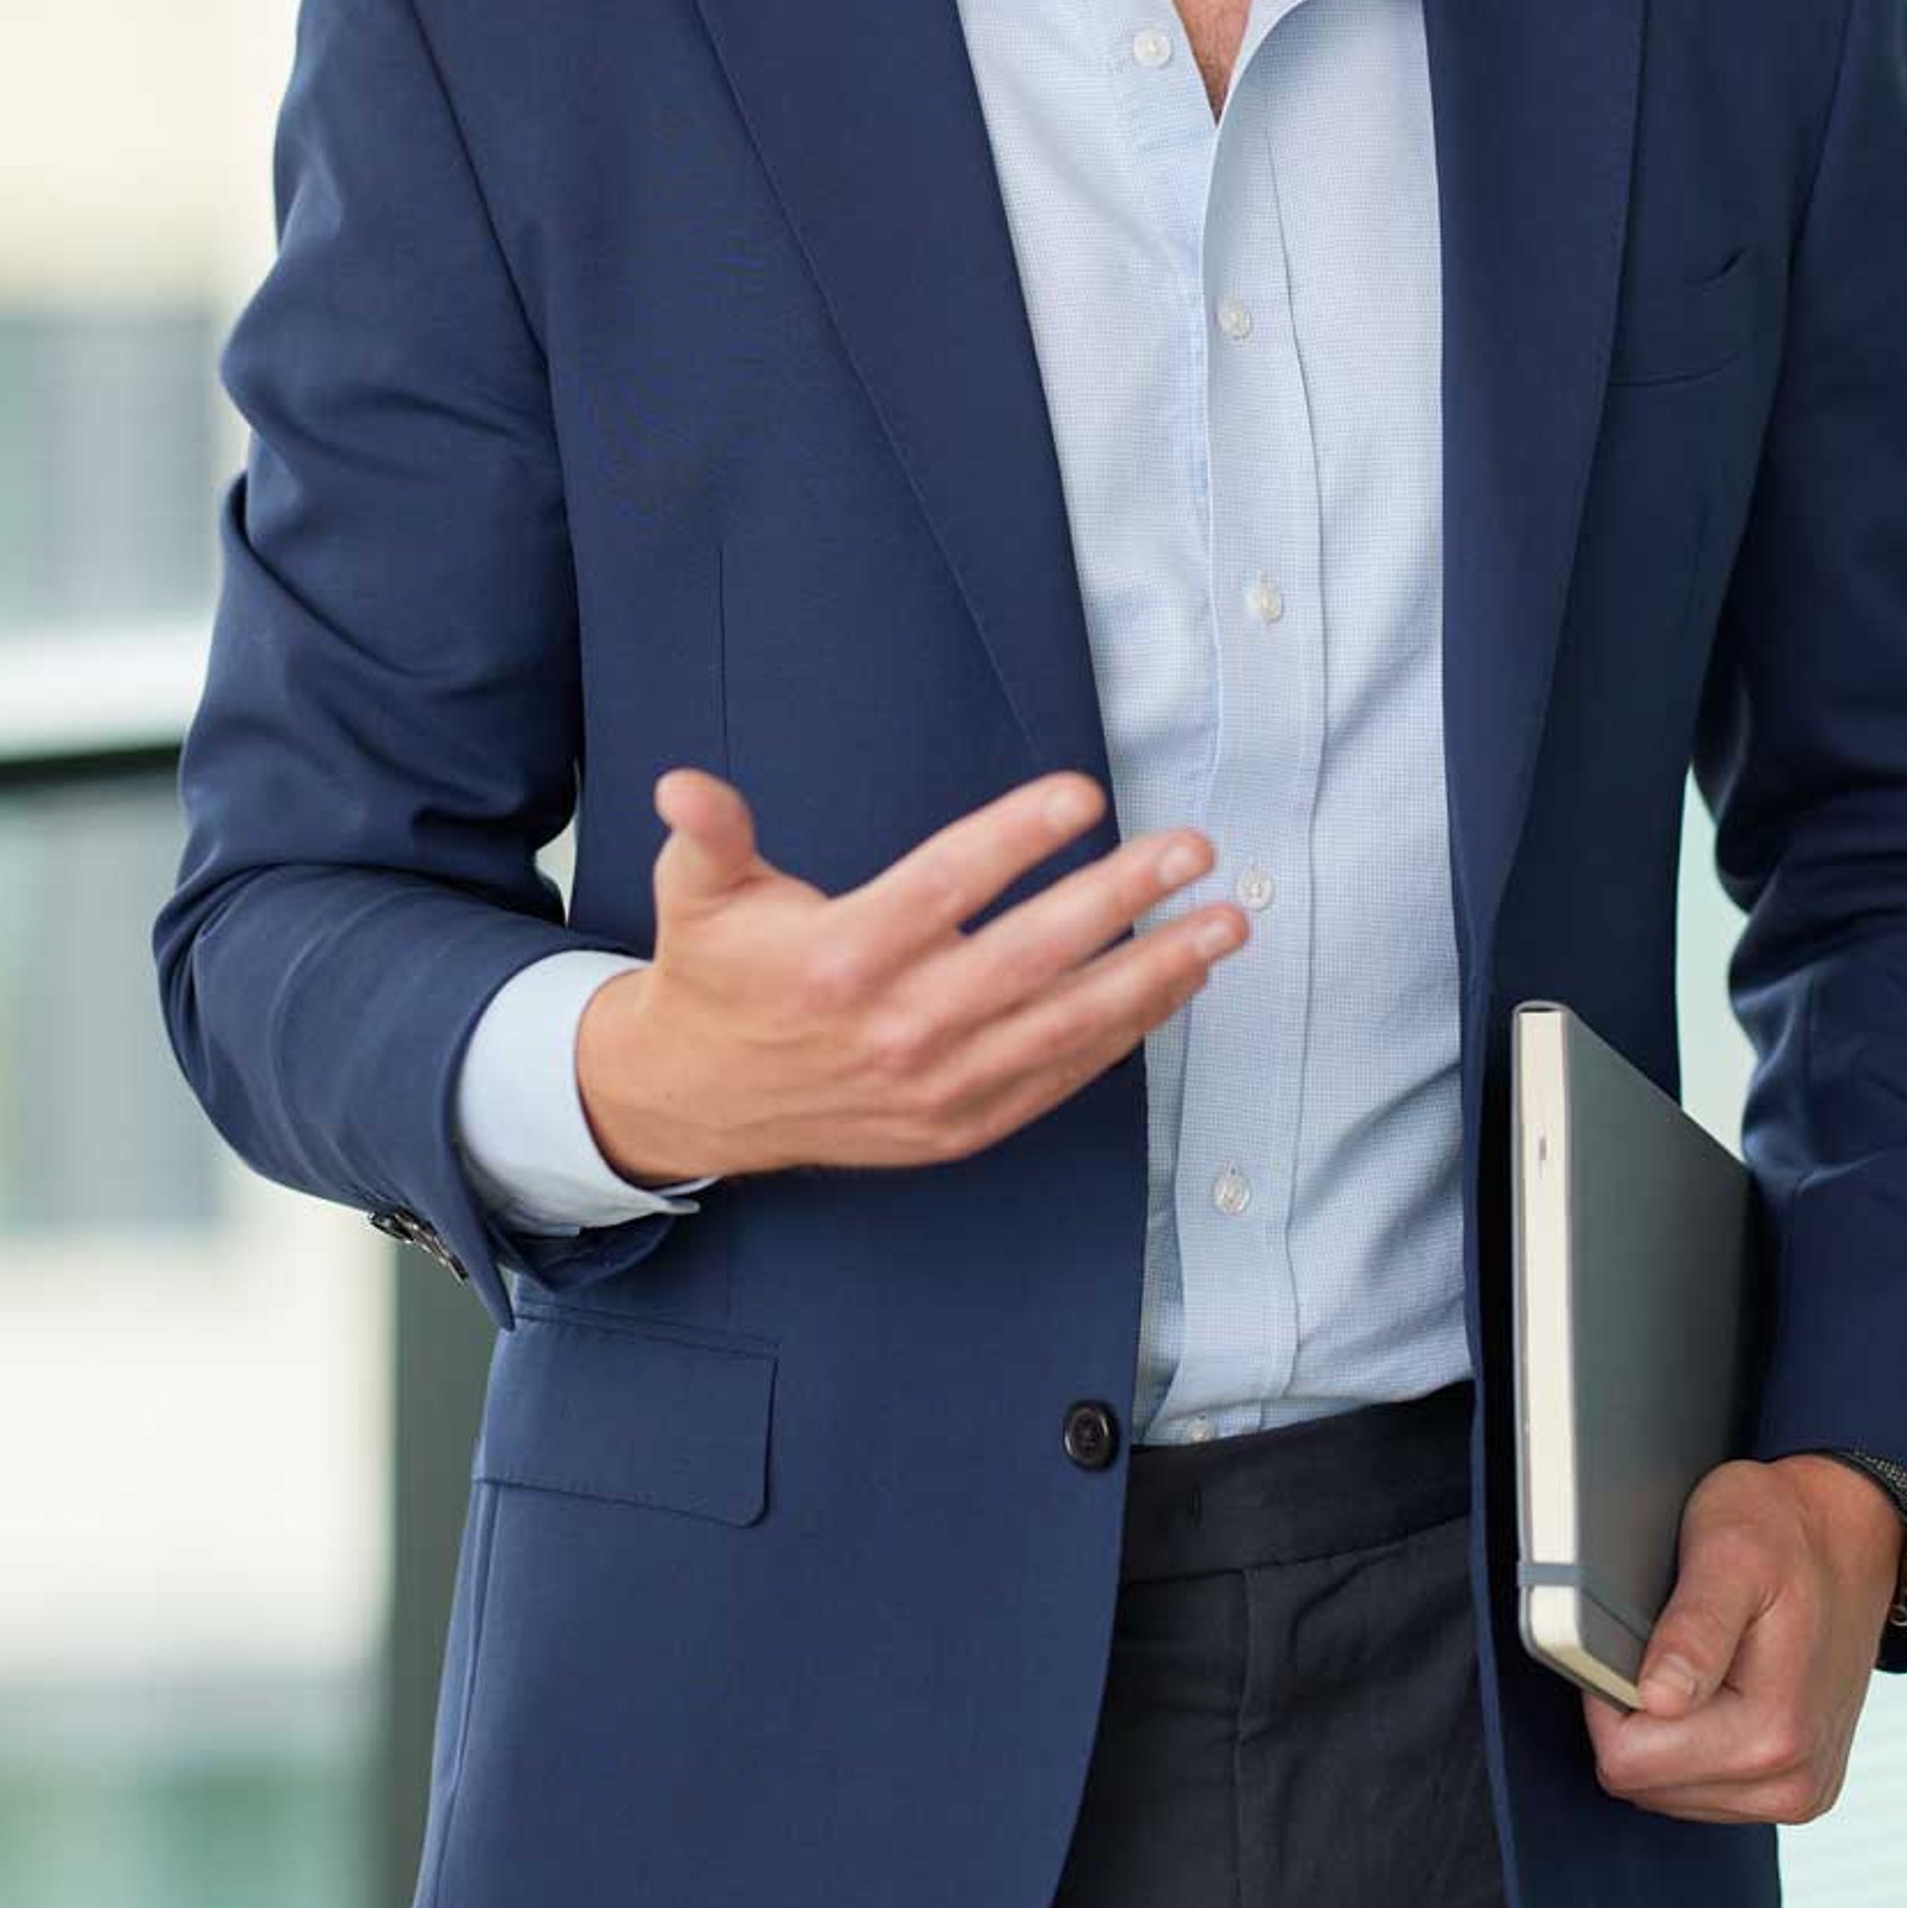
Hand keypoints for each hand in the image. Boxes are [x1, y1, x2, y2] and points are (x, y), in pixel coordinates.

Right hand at [578, 765, 1243, 1183]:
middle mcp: (898, 1025)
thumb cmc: (719, 975)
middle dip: (1122, 897)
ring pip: (1065, 1025)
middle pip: (1031, 955)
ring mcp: (937, 1084)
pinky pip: (1059, 1075)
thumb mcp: (701, 896)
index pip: (945, 886)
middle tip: (1194, 850)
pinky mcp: (959, 1124)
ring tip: (1224, 927)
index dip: (1016, 838)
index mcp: (841, 956)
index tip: (1084, 794)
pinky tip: (1175, 986)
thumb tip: (682, 783)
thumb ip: (711, 834)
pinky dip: (1125, 1034)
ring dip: (1156, 973)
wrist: (702, 1101)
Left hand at [1579, 1454, 1896, 1825]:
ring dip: (1667, 1732)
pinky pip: (1704, 1792)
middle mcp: (1793, 1780)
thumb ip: (1692, 1630)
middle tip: (1672, 1644)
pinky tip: (1720, 1687)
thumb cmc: (1785, 1530)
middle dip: (1639, 1716)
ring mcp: (1799, 1792)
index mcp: (1773, 1732)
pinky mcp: (1798, 1790)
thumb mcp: (1727, 1552)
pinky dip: (1694, 1743)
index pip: (1627, 1760)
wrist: (1850, 1534)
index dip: (1609, 1695)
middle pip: (1645, 1785)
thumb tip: (1659, 1698)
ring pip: (1669, 1793)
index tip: (1636, 1640)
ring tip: (1703, 1661)